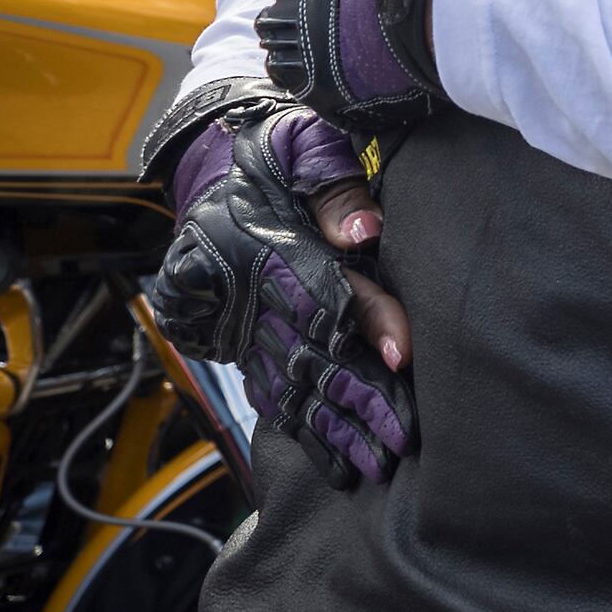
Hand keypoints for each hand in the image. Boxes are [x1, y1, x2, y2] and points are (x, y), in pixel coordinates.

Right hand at [149, 107, 415, 486]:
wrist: (209, 165)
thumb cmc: (271, 152)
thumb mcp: (299, 144)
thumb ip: (333, 184)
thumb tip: (364, 229)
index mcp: (271, 244)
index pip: (327, 289)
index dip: (367, 322)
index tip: (402, 356)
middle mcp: (253, 292)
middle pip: (313, 351)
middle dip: (357, 398)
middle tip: (399, 440)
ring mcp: (243, 322)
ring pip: (293, 383)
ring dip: (332, 428)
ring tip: (372, 467)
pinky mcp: (240, 342)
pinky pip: (270, 391)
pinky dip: (300, 429)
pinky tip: (331, 464)